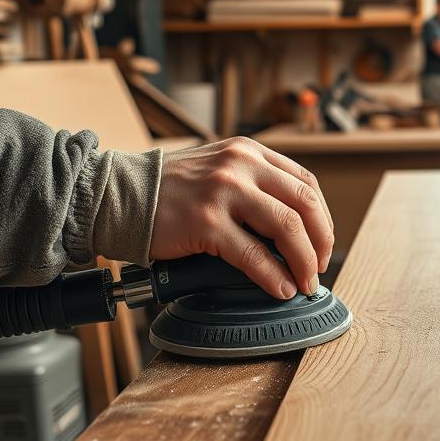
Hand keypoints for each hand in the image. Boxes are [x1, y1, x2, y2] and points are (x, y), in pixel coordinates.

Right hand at [149, 137, 333, 300]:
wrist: (117, 195)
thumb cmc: (168, 190)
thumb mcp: (219, 169)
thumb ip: (253, 185)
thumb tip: (293, 228)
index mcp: (249, 152)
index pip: (306, 183)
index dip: (322, 217)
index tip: (322, 242)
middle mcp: (241, 165)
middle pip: (305, 203)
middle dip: (321, 241)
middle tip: (320, 267)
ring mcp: (224, 191)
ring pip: (286, 227)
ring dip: (304, 261)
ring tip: (305, 282)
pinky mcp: (205, 221)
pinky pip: (252, 253)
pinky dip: (272, 275)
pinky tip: (280, 287)